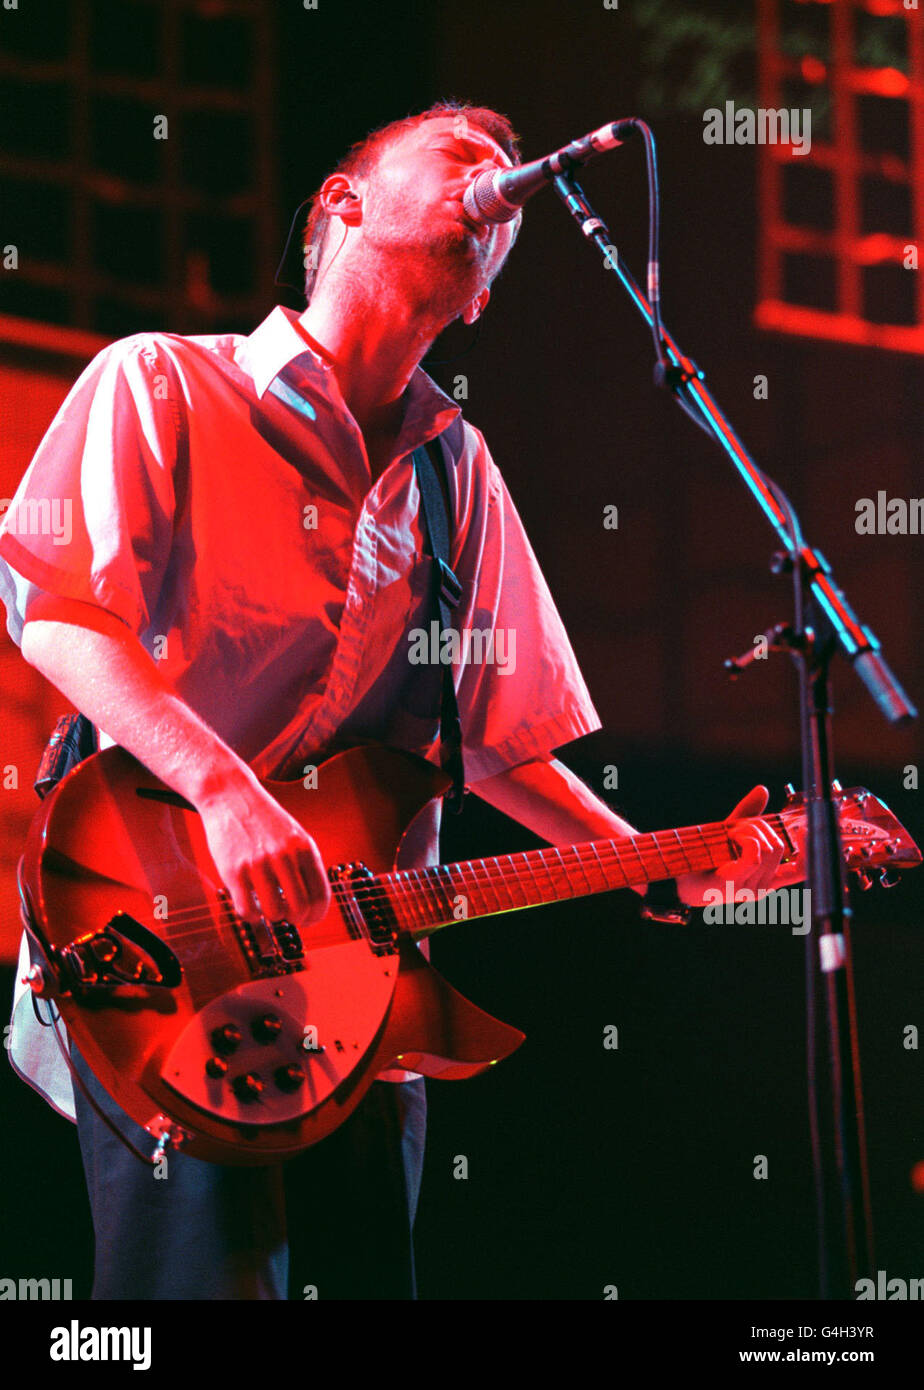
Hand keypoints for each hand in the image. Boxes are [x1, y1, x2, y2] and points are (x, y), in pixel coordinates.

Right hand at [197, 772, 330, 926]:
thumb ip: (305, 864)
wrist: (230, 795)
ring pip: (274, 913)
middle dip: (296, 919)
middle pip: (300, 908)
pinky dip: (251, 916)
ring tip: (267, 905)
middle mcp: (284, 856)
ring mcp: (258, 864)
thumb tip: (313, 904)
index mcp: (304, 848)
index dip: (317, 915)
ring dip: (272, 916)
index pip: (321, 895)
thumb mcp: (294, 835)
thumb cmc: (263, 820)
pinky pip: (247, 910)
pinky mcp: (234, 871)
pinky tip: (250, 904)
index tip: (308, 919)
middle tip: (288, 917)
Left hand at [674, 785, 801, 908]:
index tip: (806, 829)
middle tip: (735, 829)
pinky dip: (745, 837)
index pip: (802, 870)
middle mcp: (763, 886)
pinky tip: (731, 837)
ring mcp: (750, 887)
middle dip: (758, 827)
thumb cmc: (704, 859)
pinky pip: (755, 853)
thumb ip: (749, 814)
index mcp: (767, 878)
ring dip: (747, 830)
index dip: (810, 849)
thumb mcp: (730, 833)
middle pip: (779, 844)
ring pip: (768, 846)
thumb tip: (763, 789)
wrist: (678, 877)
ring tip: (728, 835)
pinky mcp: (736, 881)